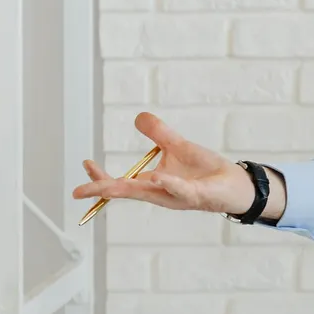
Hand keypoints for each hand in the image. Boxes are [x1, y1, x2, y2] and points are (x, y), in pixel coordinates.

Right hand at [72, 112, 254, 215]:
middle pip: (126, 192)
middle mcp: (161, 193)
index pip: (121, 182)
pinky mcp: (197, 195)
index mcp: (153, 183)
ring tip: (109, 186)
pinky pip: (180, 190)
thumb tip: (139, 117)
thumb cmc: (206, 171)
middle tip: (78, 192)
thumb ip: (159, 134)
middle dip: (102, 190)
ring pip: (149, 193)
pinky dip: (169, 184)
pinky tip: (158, 177)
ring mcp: (177, 196)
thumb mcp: (179, 147)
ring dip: (129, 189)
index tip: (86, 164)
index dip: (101, 177)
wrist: (235, 183)